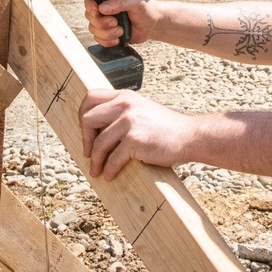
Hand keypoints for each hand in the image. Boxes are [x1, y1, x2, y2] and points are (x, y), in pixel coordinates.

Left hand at [79, 89, 194, 179]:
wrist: (189, 136)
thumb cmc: (165, 128)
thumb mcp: (142, 109)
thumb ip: (122, 112)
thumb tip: (97, 129)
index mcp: (125, 96)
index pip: (91, 97)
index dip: (82, 114)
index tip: (85, 130)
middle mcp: (125, 105)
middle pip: (88, 118)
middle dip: (85, 138)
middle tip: (89, 152)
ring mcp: (129, 122)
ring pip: (98, 143)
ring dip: (95, 160)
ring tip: (97, 170)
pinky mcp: (134, 140)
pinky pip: (112, 159)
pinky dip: (108, 170)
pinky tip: (110, 175)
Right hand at [84, 0, 155, 46]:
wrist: (153, 25)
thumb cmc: (146, 9)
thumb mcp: (137, 2)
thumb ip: (121, 2)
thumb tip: (102, 8)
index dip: (90, 5)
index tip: (97, 11)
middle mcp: (104, 8)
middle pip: (90, 16)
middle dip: (102, 22)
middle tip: (115, 22)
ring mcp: (104, 21)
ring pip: (93, 29)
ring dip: (107, 33)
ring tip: (121, 30)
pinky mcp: (107, 33)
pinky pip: (98, 40)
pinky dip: (107, 41)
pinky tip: (118, 39)